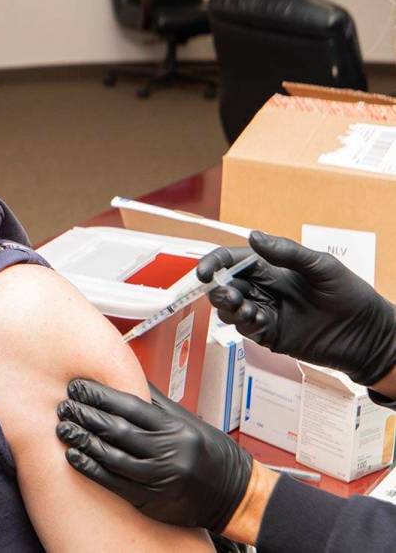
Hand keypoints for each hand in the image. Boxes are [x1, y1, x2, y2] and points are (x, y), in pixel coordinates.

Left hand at [56, 379, 251, 532]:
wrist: (237, 495)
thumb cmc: (210, 453)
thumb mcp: (188, 421)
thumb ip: (155, 402)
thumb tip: (126, 376)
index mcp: (177, 428)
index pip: (130, 406)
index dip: (100, 395)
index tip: (78, 386)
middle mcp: (170, 452)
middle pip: (119, 430)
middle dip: (87, 415)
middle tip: (64, 406)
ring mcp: (161, 478)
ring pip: (114, 457)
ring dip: (84, 441)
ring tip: (64, 428)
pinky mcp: (153, 501)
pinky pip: (115, 483)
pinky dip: (92, 469)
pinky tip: (75, 457)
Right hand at [197, 231, 395, 386]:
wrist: (366, 334)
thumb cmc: (349, 294)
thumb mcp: (320, 266)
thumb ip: (286, 252)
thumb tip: (254, 236)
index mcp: (271, 267)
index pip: (232, 261)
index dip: (214, 264)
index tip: (205, 272)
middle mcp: (264, 289)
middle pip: (224, 286)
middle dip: (219, 290)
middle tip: (229, 295)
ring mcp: (265, 312)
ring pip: (230, 309)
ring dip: (230, 309)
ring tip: (247, 310)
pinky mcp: (269, 335)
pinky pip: (245, 329)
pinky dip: (246, 325)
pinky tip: (261, 322)